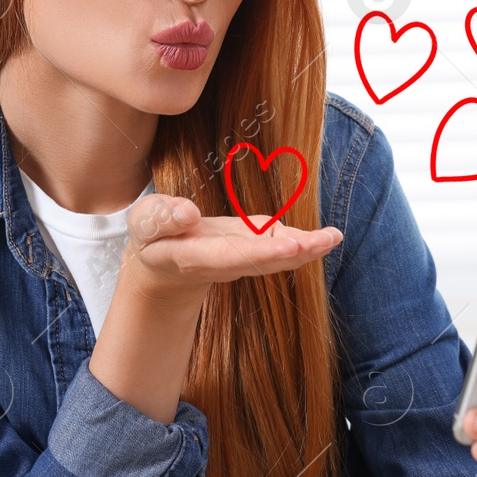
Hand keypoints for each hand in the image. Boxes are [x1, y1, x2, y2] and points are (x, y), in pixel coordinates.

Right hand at [121, 193, 341, 301]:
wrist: (163, 263)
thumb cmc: (152, 238)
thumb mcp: (143, 224)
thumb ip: (161, 218)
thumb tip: (188, 213)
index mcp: (194, 256)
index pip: (230, 256)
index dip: (260, 252)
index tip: (289, 245)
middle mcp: (224, 263)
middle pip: (262, 261)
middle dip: (294, 252)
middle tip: (325, 240)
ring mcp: (242, 259)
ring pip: (276, 258)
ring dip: (307, 249)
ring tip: (334, 236)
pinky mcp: (252, 250)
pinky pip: (279, 248)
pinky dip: (304, 242)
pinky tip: (327, 236)